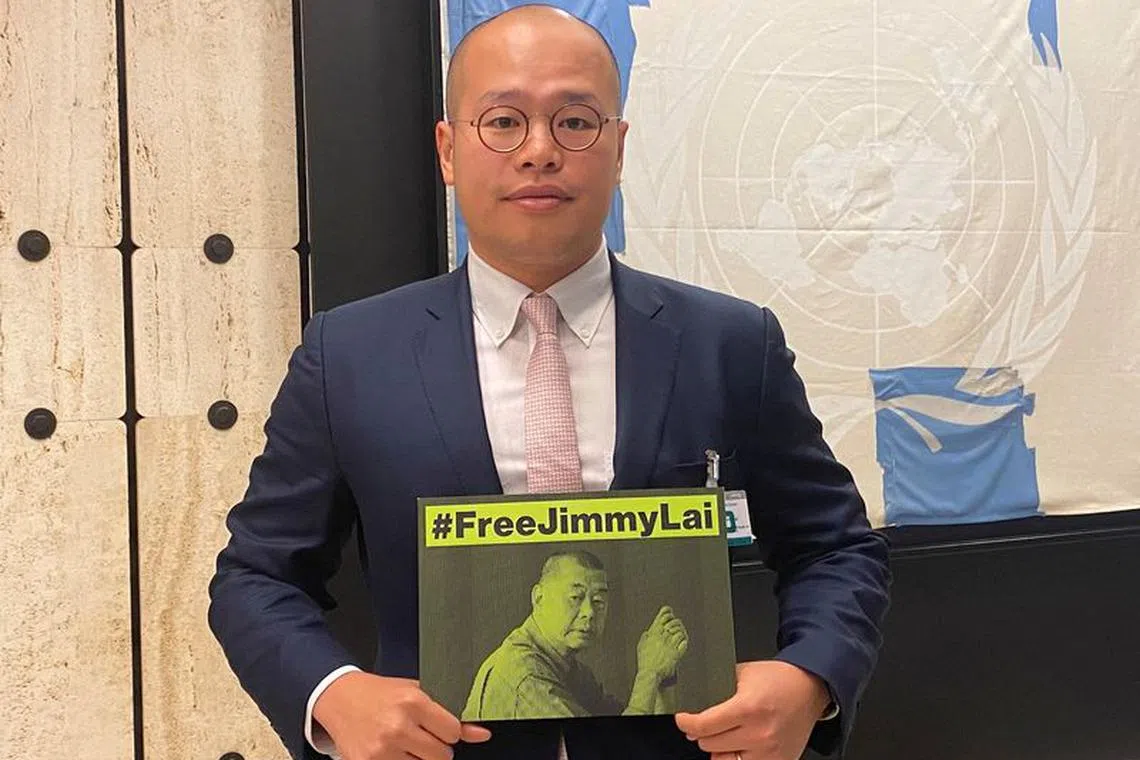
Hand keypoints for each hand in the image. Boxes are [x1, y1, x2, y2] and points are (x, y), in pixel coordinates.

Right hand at [312, 671, 490, 759]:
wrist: (339, 699)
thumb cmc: (381, 693)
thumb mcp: (416, 692)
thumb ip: (450, 713)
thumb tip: (482, 734)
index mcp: (413, 702)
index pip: (453, 732)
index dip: (449, 732)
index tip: (439, 727)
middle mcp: (398, 727)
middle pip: (442, 756)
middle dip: (437, 748)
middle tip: (421, 735)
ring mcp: (382, 750)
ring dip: (420, 758)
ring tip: (406, 742)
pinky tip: (394, 751)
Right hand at [636, 606, 688, 679]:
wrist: (650, 675)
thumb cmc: (644, 662)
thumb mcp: (641, 647)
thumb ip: (645, 638)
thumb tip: (648, 632)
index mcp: (653, 634)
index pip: (663, 616)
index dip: (667, 612)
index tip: (669, 612)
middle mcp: (662, 637)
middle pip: (673, 622)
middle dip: (675, 623)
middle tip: (675, 627)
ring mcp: (669, 645)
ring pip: (680, 632)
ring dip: (680, 632)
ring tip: (679, 636)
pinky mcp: (676, 654)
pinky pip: (684, 642)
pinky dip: (684, 642)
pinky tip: (682, 644)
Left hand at [674, 660, 830, 759]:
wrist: (810, 688)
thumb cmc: (778, 679)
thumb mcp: (743, 673)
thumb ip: (718, 686)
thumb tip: (693, 698)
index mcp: (748, 708)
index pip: (704, 726)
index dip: (686, 722)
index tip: (683, 719)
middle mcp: (759, 734)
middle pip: (709, 744)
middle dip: (702, 732)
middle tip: (708, 722)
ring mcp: (769, 752)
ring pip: (722, 759)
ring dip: (718, 747)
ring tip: (725, 734)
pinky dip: (736, 757)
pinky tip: (740, 744)